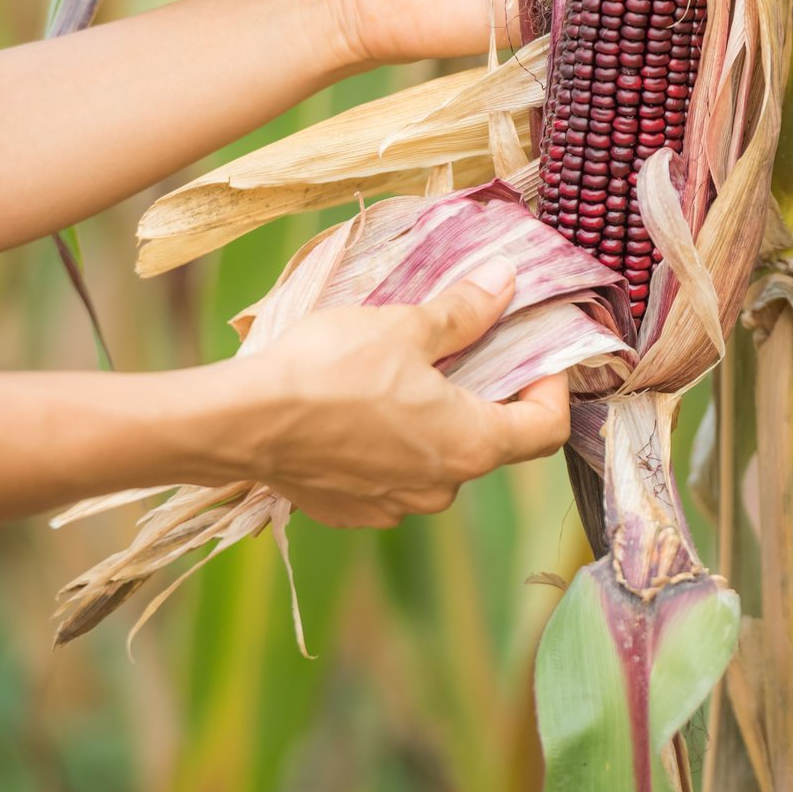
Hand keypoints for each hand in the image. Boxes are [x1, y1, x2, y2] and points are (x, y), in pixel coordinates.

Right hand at [222, 259, 570, 527]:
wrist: (241, 423)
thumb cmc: (328, 371)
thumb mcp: (404, 328)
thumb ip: (464, 311)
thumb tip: (506, 281)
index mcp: (469, 446)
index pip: (545, 429)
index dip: (552, 387)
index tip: (536, 354)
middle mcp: (440, 489)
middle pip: (490, 442)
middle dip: (484, 394)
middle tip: (462, 348)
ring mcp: (394, 507)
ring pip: (437, 460)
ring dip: (433, 420)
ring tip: (400, 374)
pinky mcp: (352, 510)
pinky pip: (390, 476)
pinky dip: (389, 444)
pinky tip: (358, 409)